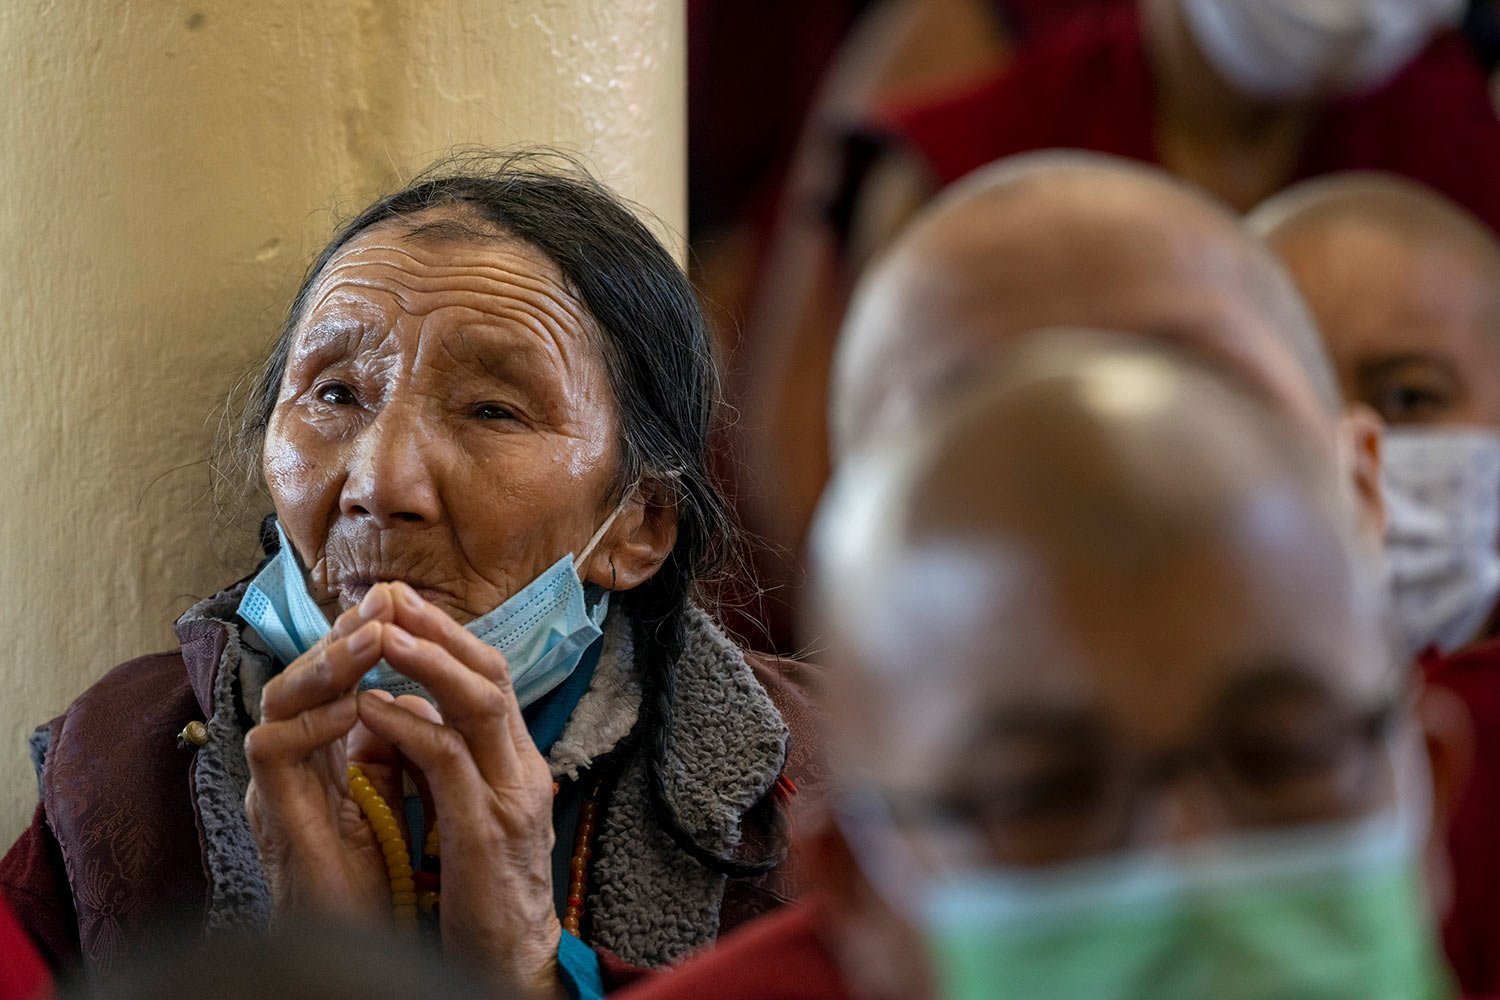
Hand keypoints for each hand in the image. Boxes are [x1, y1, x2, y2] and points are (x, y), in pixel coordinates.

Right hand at [244, 597, 399, 920]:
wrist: (354, 950)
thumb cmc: (376, 879)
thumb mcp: (396, 794)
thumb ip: (398, 746)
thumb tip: (419, 694)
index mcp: (325, 752)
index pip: (339, 677)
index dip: (366, 637)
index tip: (405, 601)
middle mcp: (294, 760)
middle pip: (305, 675)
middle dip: (343, 633)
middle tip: (385, 600)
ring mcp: (277, 786)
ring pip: (279, 699)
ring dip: (328, 663)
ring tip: (373, 636)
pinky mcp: (271, 815)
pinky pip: (273, 750)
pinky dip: (312, 724)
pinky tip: (353, 706)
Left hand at [354, 582, 563, 999]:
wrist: (513, 962)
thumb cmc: (484, 893)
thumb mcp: (465, 814)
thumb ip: (441, 765)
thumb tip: (400, 715)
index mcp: (517, 764)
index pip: (490, 679)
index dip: (448, 636)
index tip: (404, 604)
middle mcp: (523, 769)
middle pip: (492, 675)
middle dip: (440, 630)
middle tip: (393, 596)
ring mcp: (510, 797)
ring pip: (478, 703)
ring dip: (426, 662)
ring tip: (380, 634)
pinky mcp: (486, 831)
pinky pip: (448, 761)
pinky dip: (410, 726)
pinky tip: (374, 707)